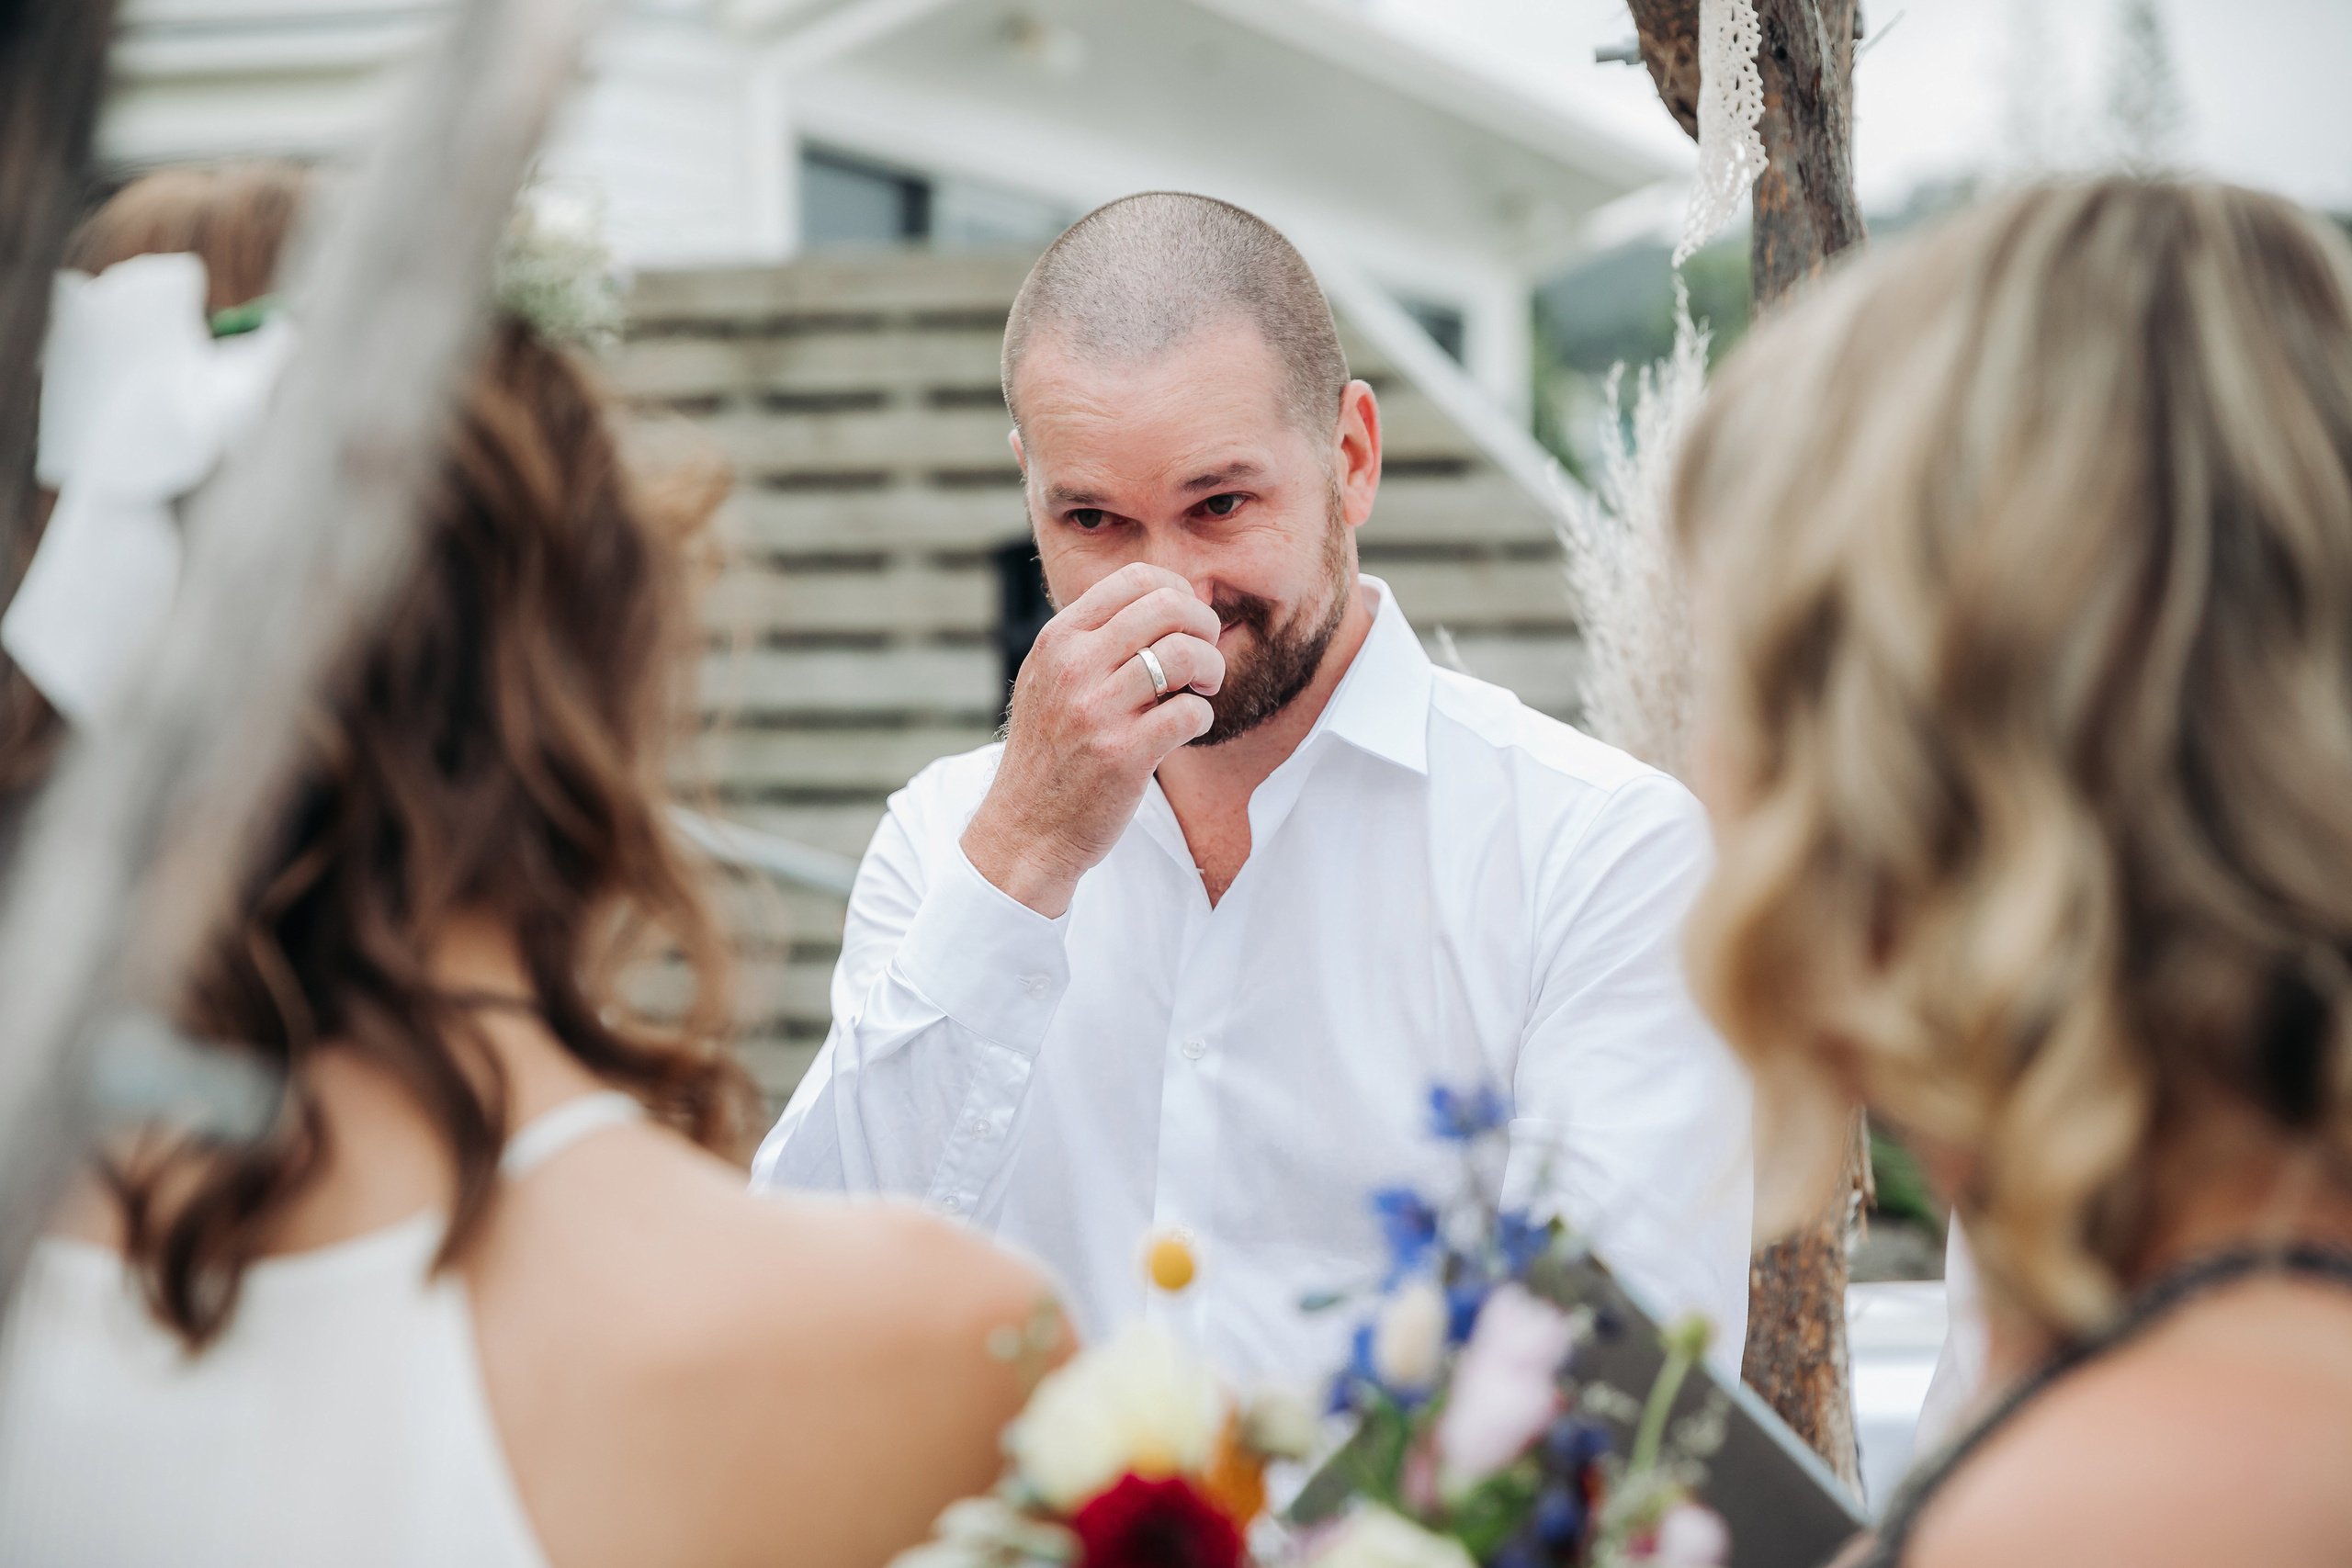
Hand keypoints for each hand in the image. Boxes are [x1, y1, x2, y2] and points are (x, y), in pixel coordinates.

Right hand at [962, 564, 1222, 915]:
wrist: (1024, 830)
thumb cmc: (1049, 753)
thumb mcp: (1049, 681)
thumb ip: (1092, 641)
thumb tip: (1162, 602)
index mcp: (1058, 641)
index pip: (1135, 580)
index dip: (1178, 592)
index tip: (1185, 624)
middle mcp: (1074, 667)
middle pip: (1168, 607)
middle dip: (1204, 625)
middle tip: (1203, 656)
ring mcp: (1097, 711)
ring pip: (1185, 654)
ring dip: (1211, 669)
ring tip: (1203, 690)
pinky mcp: (1123, 756)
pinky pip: (1190, 713)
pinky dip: (1201, 717)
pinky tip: (1187, 728)